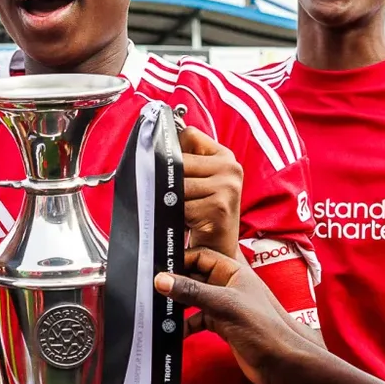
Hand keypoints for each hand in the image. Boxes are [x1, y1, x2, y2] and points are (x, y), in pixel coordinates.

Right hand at [155, 247, 325, 383]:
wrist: (282, 363)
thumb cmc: (262, 328)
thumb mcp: (224, 305)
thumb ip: (192, 292)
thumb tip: (161, 280)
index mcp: (233, 272)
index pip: (201, 256)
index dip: (180, 259)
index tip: (157, 268)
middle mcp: (227, 286)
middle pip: (194, 277)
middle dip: (174, 283)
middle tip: (149, 289)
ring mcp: (223, 306)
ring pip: (193, 300)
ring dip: (176, 306)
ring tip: (155, 312)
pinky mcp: (221, 325)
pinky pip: (196, 320)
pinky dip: (183, 326)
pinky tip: (171, 333)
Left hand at [179, 126, 242, 259]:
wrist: (219, 248)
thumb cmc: (203, 213)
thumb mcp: (201, 181)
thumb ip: (185, 161)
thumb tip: (154, 146)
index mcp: (224, 155)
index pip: (189, 135)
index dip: (173, 151)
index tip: (168, 165)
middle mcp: (230, 168)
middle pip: (180, 161)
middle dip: (168, 179)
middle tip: (167, 194)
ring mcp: (227, 187)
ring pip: (180, 185)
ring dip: (172, 200)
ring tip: (178, 209)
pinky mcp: (219, 208)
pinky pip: (183, 206)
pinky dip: (177, 216)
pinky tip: (186, 222)